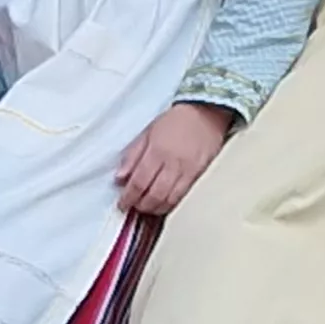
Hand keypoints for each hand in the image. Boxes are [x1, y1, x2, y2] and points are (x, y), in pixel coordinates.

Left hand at [115, 103, 231, 215]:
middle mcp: (172, 163)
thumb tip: (120, 178)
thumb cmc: (175, 122)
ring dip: (155, 208)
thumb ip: (132, 156)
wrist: (205, 115)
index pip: (139, 181)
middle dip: (140, 205)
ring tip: (147, 207)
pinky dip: (170, 205)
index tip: (122, 203)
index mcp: (156, 151)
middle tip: (133, 206)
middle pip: (154, 195)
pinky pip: (182, 197)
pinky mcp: (198, 176)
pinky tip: (163, 204)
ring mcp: (187, 171)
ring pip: (169, 200)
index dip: (128, 197)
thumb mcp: (147, 133)